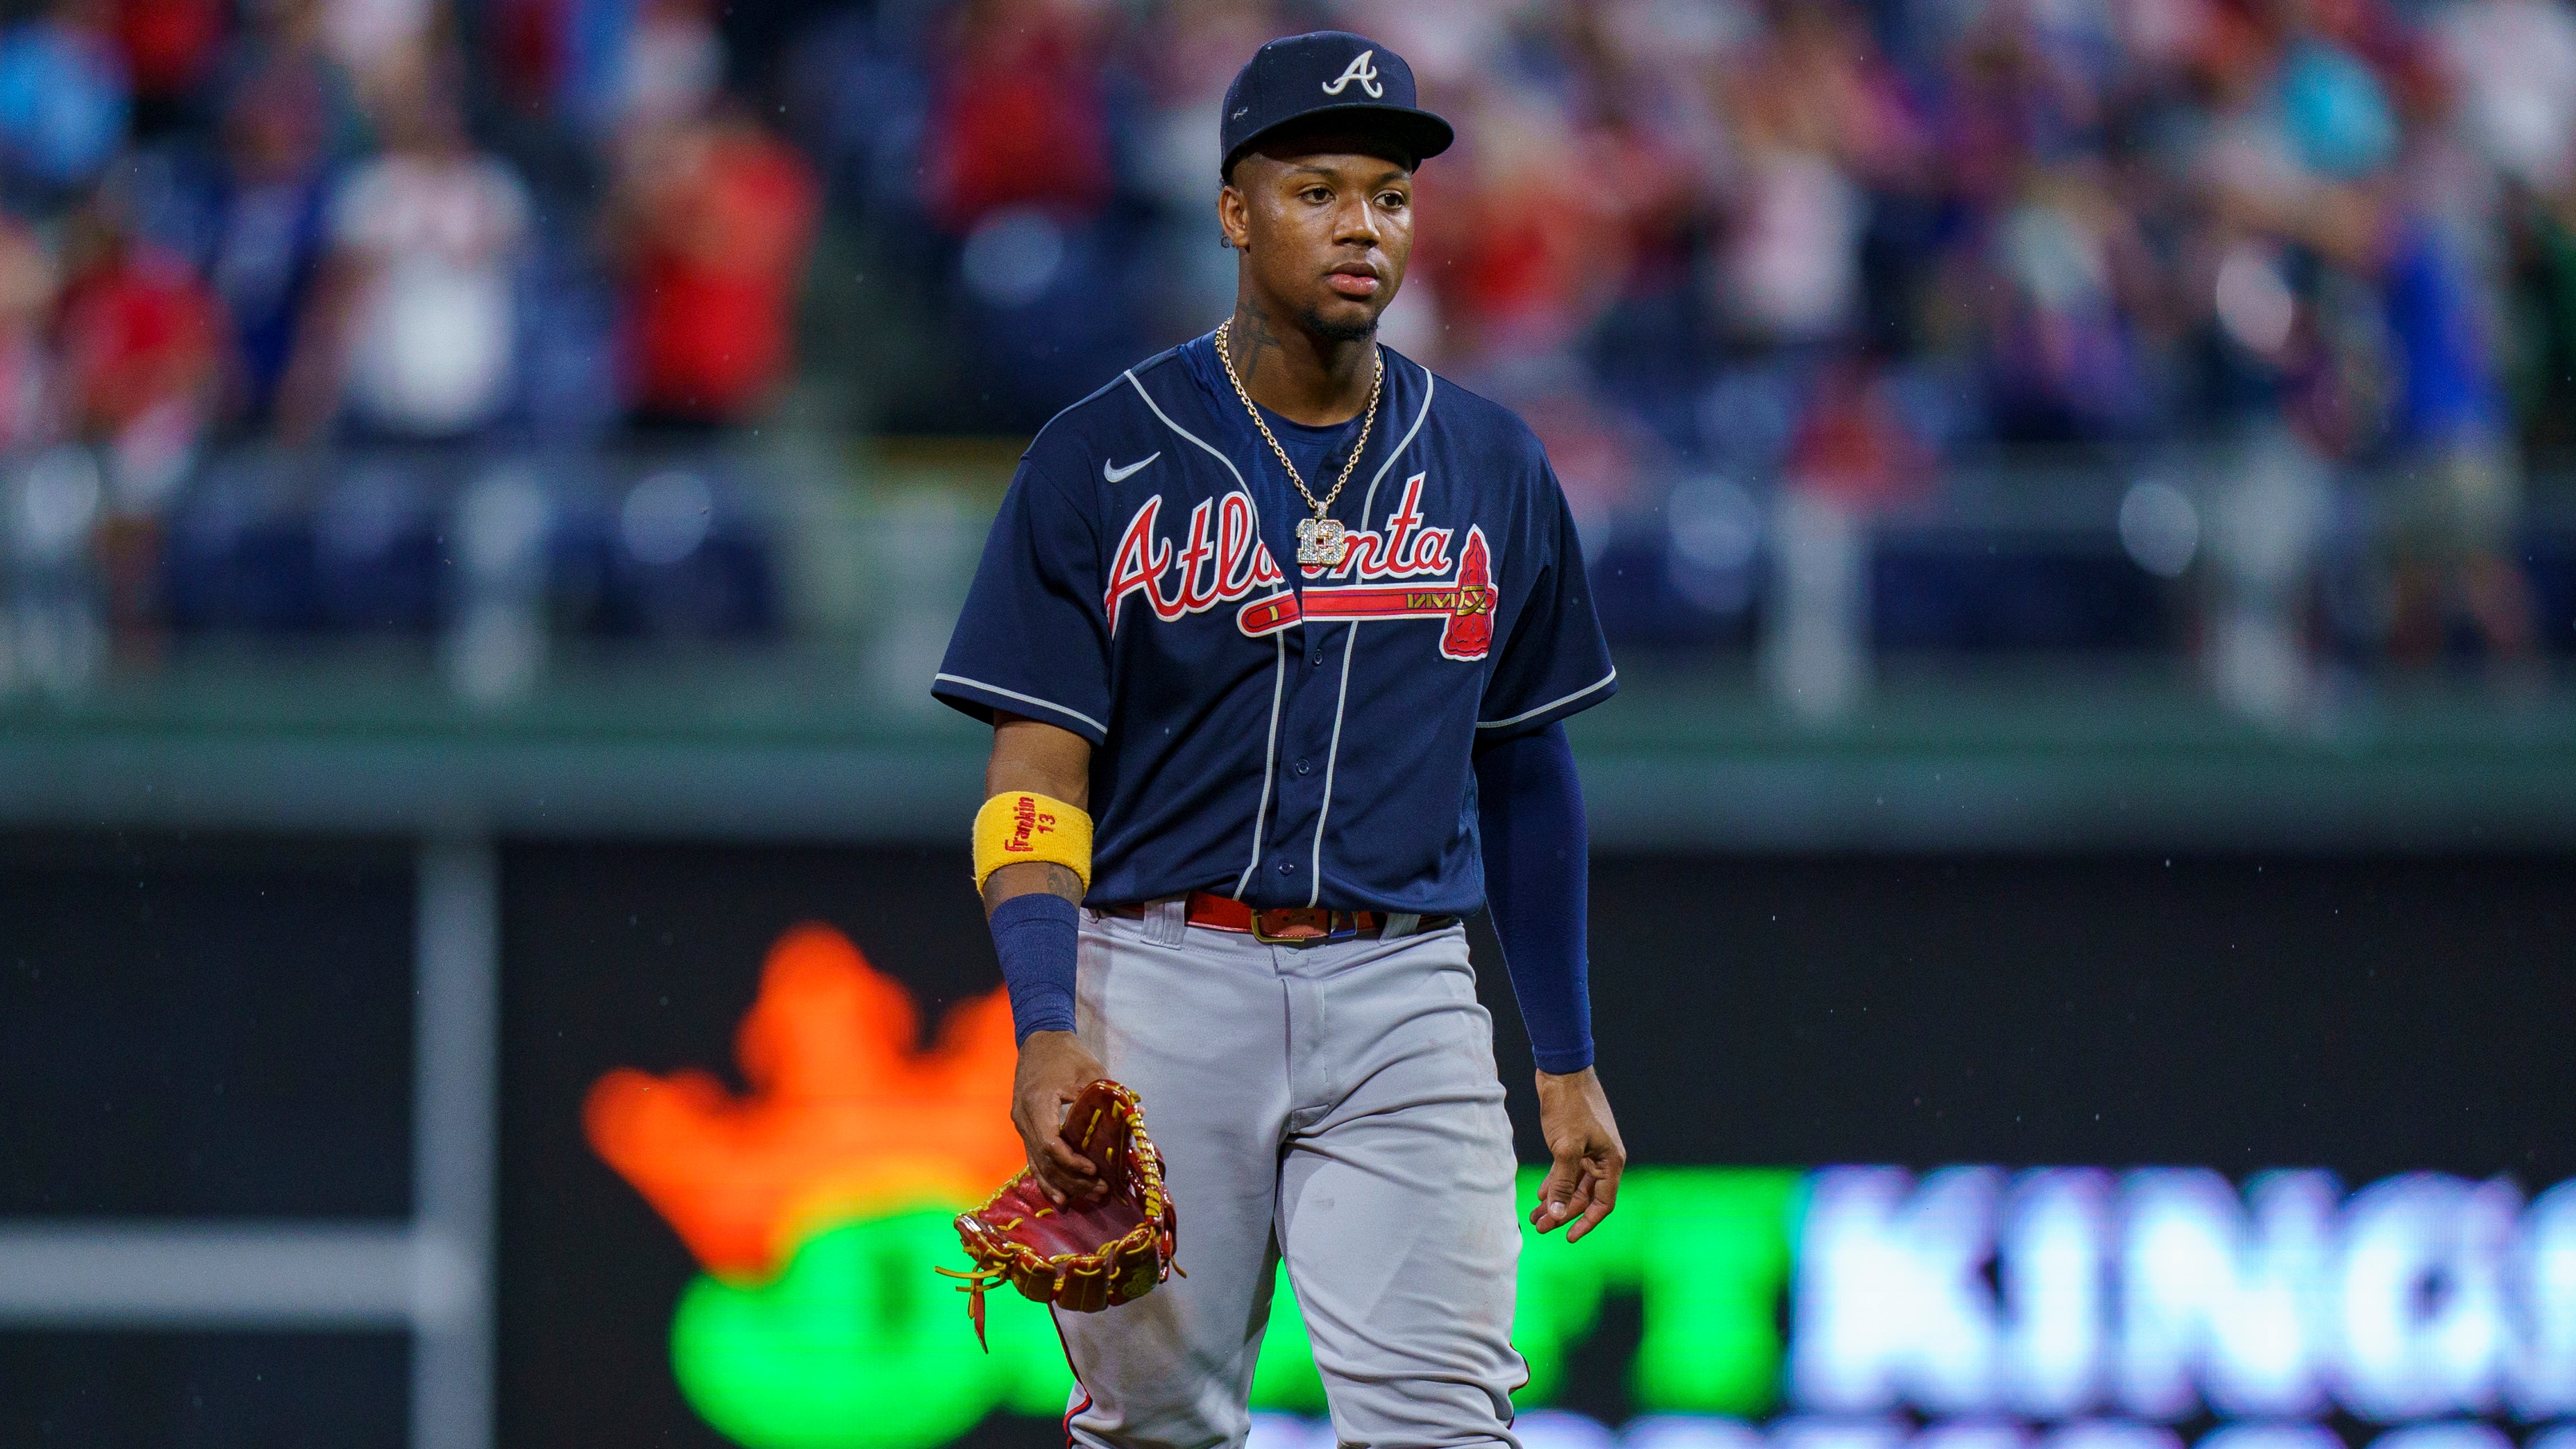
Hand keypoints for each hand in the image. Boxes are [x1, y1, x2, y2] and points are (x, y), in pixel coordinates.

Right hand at [1013, 1030, 1108, 1204]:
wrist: (1040, 1039)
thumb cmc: (1066, 1054)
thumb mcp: (1090, 1070)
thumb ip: (1111, 1094)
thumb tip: (1139, 1115)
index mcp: (1038, 1102)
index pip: (1049, 1143)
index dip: (1071, 1162)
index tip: (1094, 1170)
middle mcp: (1024, 1117)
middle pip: (1045, 1160)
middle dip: (1073, 1180)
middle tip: (1100, 1191)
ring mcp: (1021, 1124)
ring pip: (1037, 1164)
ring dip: (1062, 1184)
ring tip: (1087, 1197)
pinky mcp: (1024, 1127)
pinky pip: (1032, 1159)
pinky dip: (1046, 1179)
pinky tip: (1060, 1197)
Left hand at [1531, 1066, 1624, 1242]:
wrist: (1562, 1071)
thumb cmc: (1570, 1107)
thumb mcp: (1565, 1148)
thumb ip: (1564, 1183)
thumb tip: (1559, 1214)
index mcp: (1610, 1161)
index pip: (1602, 1203)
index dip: (1586, 1223)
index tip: (1568, 1238)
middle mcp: (1603, 1159)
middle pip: (1585, 1196)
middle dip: (1563, 1213)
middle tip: (1540, 1228)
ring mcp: (1589, 1150)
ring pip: (1573, 1184)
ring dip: (1556, 1200)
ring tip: (1535, 1218)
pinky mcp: (1574, 1142)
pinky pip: (1566, 1171)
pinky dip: (1554, 1183)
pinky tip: (1539, 1195)